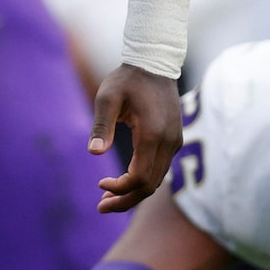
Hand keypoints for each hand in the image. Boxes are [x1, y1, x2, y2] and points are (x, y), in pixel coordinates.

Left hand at [88, 65, 180, 212]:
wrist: (155, 63)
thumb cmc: (127, 79)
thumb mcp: (107, 98)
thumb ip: (101, 126)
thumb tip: (94, 154)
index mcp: (152, 134)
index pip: (139, 177)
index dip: (120, 188)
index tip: (99, 184)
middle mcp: (168, 142)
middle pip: (149, 186)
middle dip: (125, 200)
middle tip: (101, 207)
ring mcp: (175, 142)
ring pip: (157, 181)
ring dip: (133, 193)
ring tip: (108, 198)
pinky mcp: (174, 140)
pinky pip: (160, 170)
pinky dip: (143, 181)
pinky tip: (124, 182)